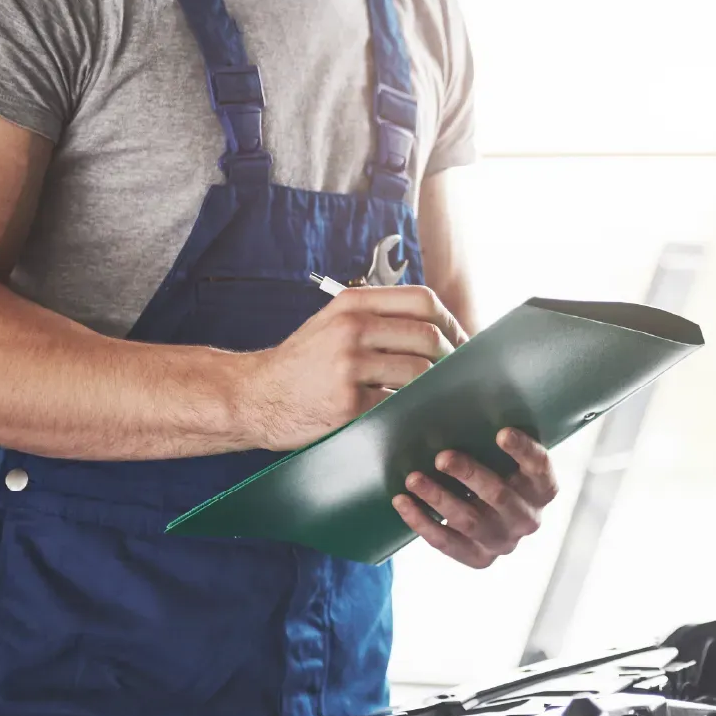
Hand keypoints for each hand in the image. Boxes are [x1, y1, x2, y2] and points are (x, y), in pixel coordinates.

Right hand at [237, 285, 467, 450]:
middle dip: (452, 359)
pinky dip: (412, 410)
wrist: (254, 396)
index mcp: (352, 304)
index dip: (451, 322)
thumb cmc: (303, 363)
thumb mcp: (334, 324)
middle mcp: (351, 328)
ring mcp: (349, 365)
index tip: (462, 343)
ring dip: (436, 388)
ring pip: (419, 373)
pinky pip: (399, 404)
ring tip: (438, 396)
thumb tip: (441, 331)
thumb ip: (379, 319)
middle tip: (458, 376)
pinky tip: (414, 415)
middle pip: (427, 337)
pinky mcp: (348, 403)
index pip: (422, 300)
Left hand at [393, 428, 557, 567]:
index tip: (501, 432)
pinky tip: (402, 502)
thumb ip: (492, 435)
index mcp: (543, 488)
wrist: (490, 514)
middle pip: (501, 497)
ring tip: (413, 478)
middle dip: (470, 475)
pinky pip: (447, 543)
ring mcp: (503, 541)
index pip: (539, 468)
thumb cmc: (493, 468)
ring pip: (469, 521)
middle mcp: (528, 519)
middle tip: (442, 456)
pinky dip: (422, 522)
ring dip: (439, 498)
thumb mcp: (501, 454)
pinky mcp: (478, 558)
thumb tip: (457, 395)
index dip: (523, 451)